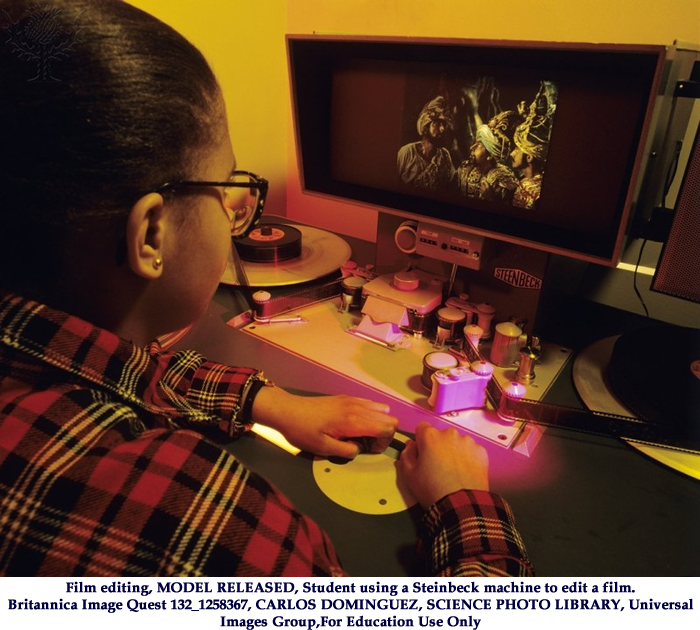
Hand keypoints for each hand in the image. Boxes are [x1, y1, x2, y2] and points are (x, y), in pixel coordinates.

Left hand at [251, 387, 397, 458]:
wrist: (287, 410)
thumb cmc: (303, 431)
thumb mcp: (323, 449)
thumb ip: (346, 452)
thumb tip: (359, 449)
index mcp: (353, 421)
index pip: (387, 427)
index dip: (384, 442)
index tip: (369, 449)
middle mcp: (356, 408)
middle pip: (389, 417)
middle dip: (385, 433)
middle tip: (367, 443)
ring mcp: (351, 400)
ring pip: (381, 409)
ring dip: (378, 423)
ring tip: (361, 434)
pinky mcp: (345, 398)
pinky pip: (368, 403)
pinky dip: (370, 414)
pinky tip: (355, 423)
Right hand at [396, 422, 489, 508]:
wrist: (461, 504)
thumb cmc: (434, 490)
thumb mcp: (409, 475)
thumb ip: (406, 455)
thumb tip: (410, 447)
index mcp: (430, 436)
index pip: (422, 428)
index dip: (421, 440)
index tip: (422, 451)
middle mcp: (449, 434)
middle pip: (441, 435)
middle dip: (438, 446)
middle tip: (437, 465)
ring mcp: (467, 441)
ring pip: (457, 442)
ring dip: (454, 451)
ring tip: (453, 471)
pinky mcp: (481, 451)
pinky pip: (471, 450)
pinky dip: (468, 458)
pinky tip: (464, 472)